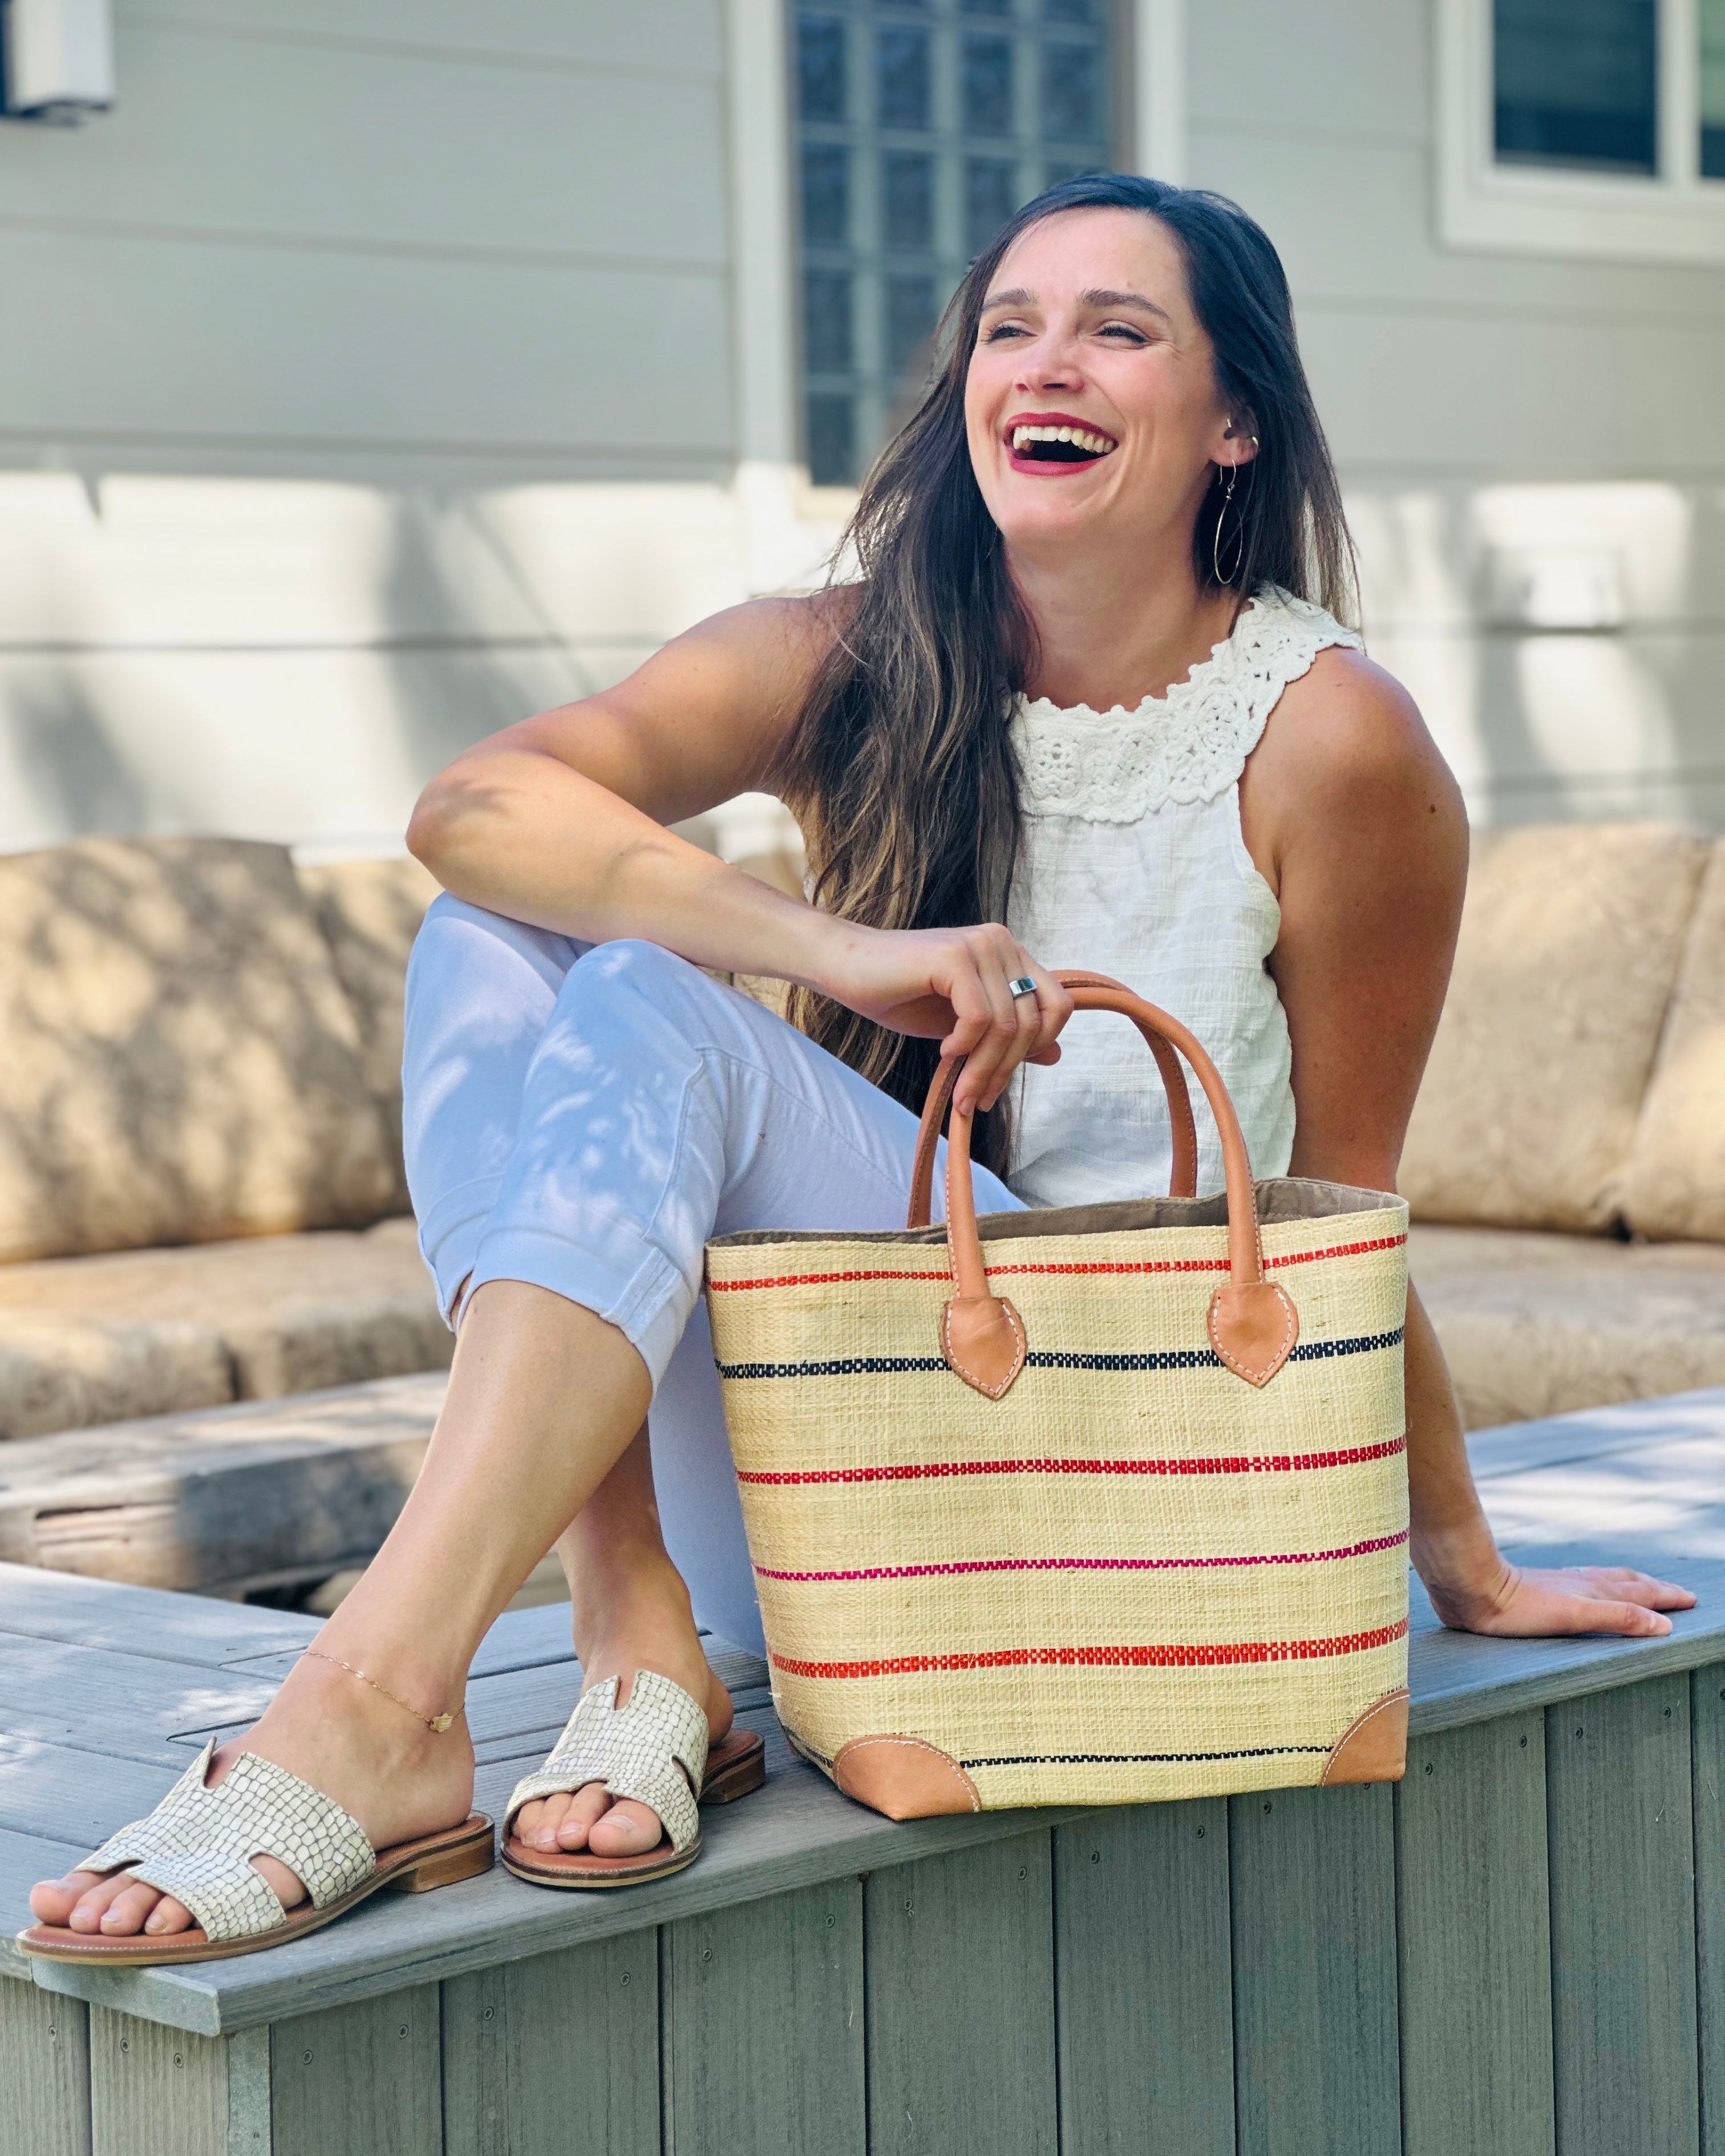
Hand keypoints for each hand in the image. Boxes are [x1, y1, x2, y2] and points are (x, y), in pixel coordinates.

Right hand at [814, 921, 1073, 1114]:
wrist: (847, 970)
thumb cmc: (901, 995)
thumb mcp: (963, 1025)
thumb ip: (1006, 1035)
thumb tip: (1055, 1055)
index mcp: (1010, 955)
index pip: (1057, 1005)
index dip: (1039, 1047)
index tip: (1000, 1079)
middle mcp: (1001, 943)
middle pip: (1033, 1021)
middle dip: (1006, 1069)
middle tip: (976, 1099)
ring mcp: (980, 946)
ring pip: (1006, 1024)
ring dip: (984, 1068)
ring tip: (960, 1090)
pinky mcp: (955, 956)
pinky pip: (979, 1017)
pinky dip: (964, 1045)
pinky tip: (944, 1052)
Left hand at [1422, 1537, 1694, 1638]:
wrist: (1470, 1586)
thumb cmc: (1518, 1606)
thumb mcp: (1575, 1615)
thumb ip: (1618, 1618)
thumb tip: (1663, 1625)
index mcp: (1593, 1592)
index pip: (1639, 1595)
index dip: (1666, 1599)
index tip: (1690, 1600)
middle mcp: (1579, 1584)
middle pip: (1625, 1583)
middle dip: (1654, 1589)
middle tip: (1678, 1593)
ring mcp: (1558, 1584)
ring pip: (1602, 1581)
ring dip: (1627, 1585)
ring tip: (1638, 1587)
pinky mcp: (1536, 1588)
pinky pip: (1578, 1584)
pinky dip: (1595, 1586)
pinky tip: (1581, 1588)